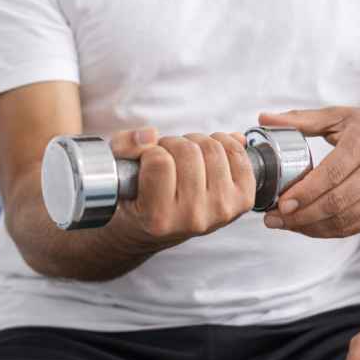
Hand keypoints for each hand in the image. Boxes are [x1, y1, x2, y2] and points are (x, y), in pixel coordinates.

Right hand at [106, 130, 254, 248]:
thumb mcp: (117, 172)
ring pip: (213, 148)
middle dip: (173, 144)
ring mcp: (221, 211)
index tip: (148, 160)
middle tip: (167, 155)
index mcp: (159, 219)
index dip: (151, 151)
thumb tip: (150, 134)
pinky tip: (209, 153)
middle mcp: (193, 219)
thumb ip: (124, 146)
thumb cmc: (137, 196)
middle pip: (189, 151)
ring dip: (196, 142)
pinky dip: (224, 143)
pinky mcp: (242, 200)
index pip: (159, 161)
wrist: (160, 225)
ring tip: (185, 156)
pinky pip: (238, 153)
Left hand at [258, 106, 359, 237]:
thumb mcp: (342, 116)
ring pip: (342, 221)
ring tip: (285, 225)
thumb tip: (263, 117)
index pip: (330, 176)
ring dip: (310, 228)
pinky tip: (307, 227)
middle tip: (272, 220)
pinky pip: (352, 228)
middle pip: (335, 203)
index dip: (303, 194)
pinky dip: (326, 232)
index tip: (279, 204)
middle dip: (299, 217)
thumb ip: (302, 119)